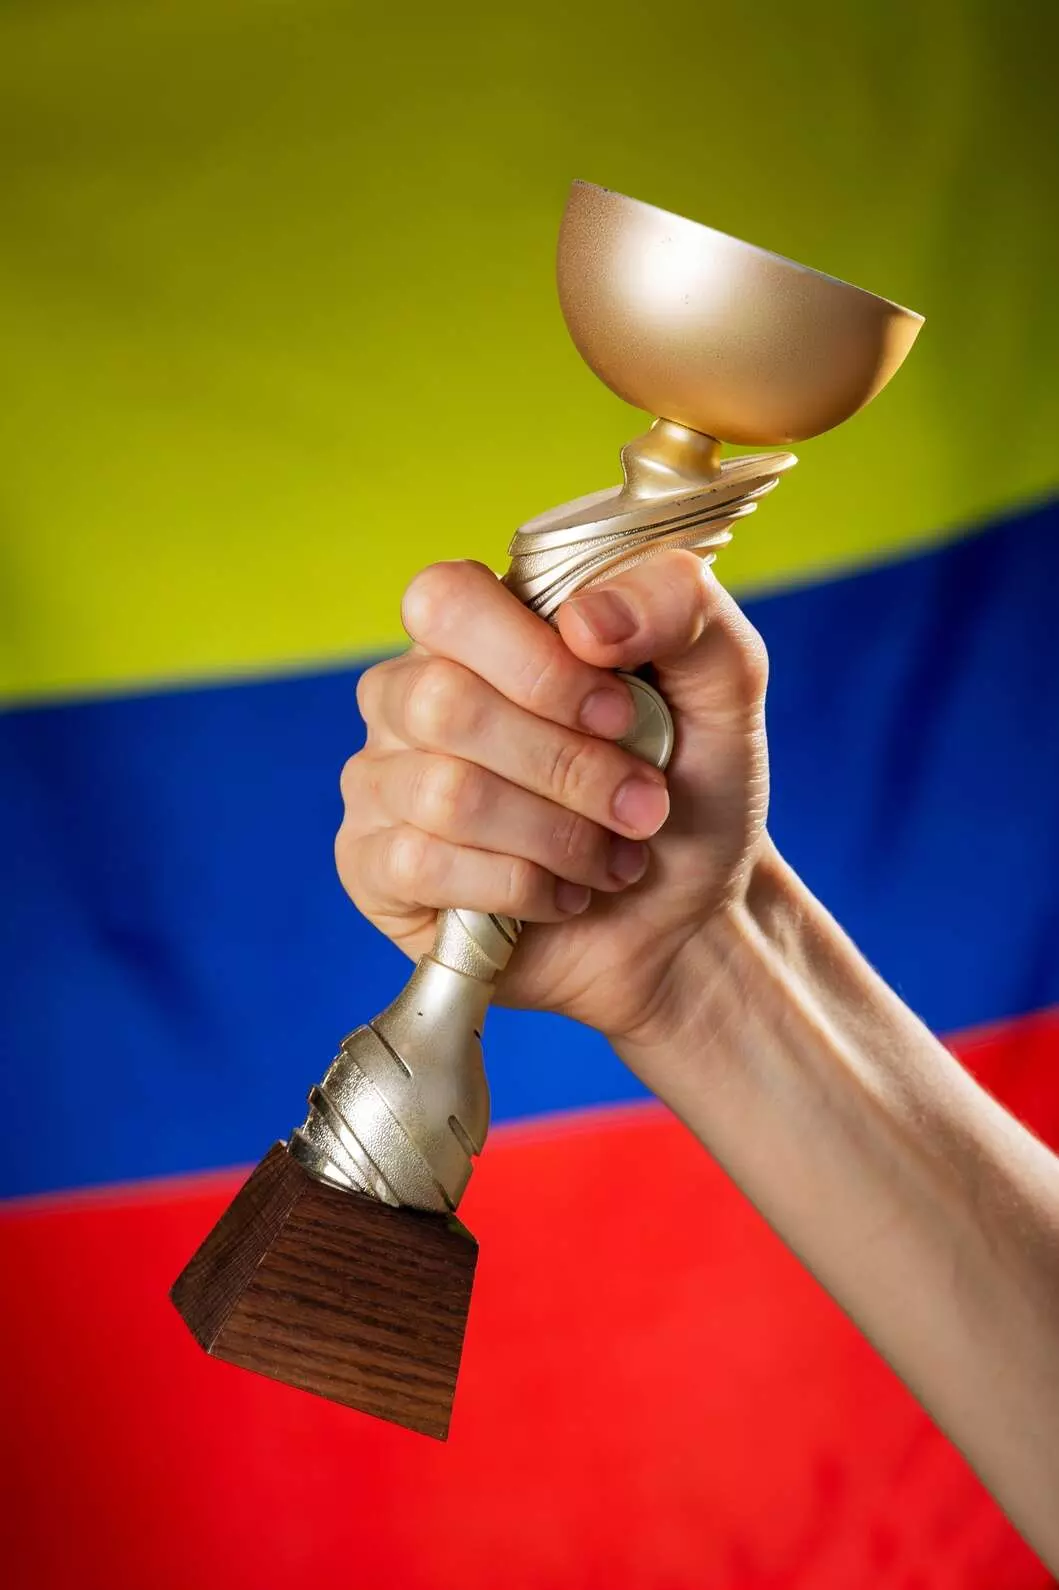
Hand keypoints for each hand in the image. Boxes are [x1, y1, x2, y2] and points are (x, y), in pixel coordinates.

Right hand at [336, 551, 769, 1048]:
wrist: (689, 919)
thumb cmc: (691, 787)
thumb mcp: (722, 681)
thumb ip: (678, 605)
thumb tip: (585, 618)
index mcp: (480, 627)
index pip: (447, 599)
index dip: (534, 661)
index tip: (622, 712)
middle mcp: (412, 693)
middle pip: (445, 703)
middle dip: (569, 767)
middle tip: (643, 806)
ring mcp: (382, 780)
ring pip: (444, 793)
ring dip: (559, 835)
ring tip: (616, 857)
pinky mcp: (374, 867)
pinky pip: (421, 865)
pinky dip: (521, 887)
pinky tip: (565, 894)